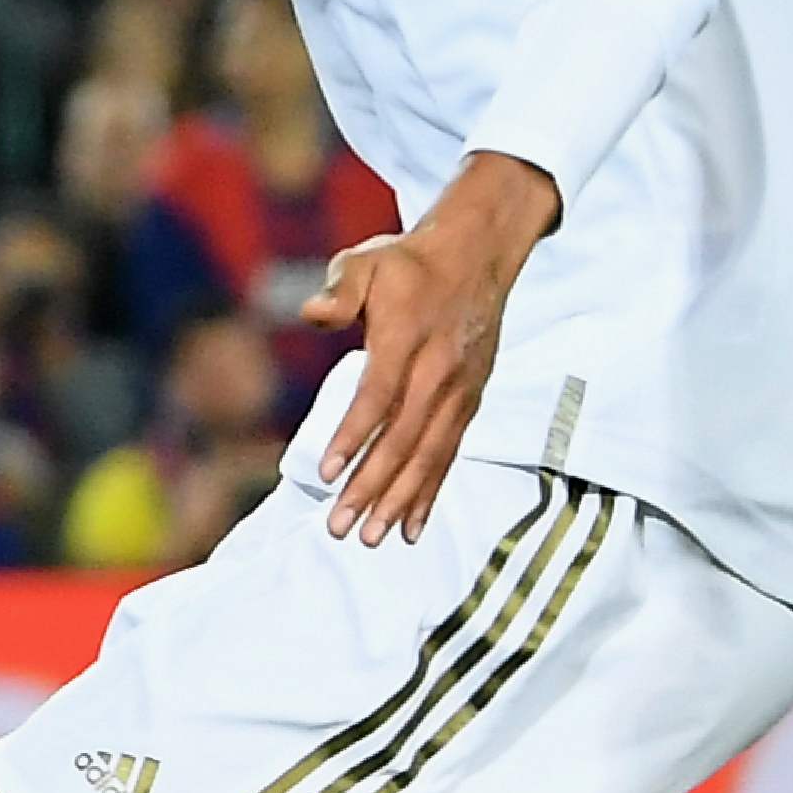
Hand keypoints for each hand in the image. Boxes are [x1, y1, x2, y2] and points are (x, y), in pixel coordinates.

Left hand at [300, 151, 557, 542]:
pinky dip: (430, 491)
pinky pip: (450, 453)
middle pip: (405, 437)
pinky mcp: (471, 401)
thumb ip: (340, 288)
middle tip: (340, 527)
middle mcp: (441, 370)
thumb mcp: (366, 260)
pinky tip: (410, 526)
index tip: (327, 471)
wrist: (478, 254)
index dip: (355, 434)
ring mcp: (461, 389)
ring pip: (431, 454)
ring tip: (372, 538)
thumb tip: (314, 312)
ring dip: (401, 499)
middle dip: (372, 486)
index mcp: (409, 337)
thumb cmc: (407, 262)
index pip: (380, 394)